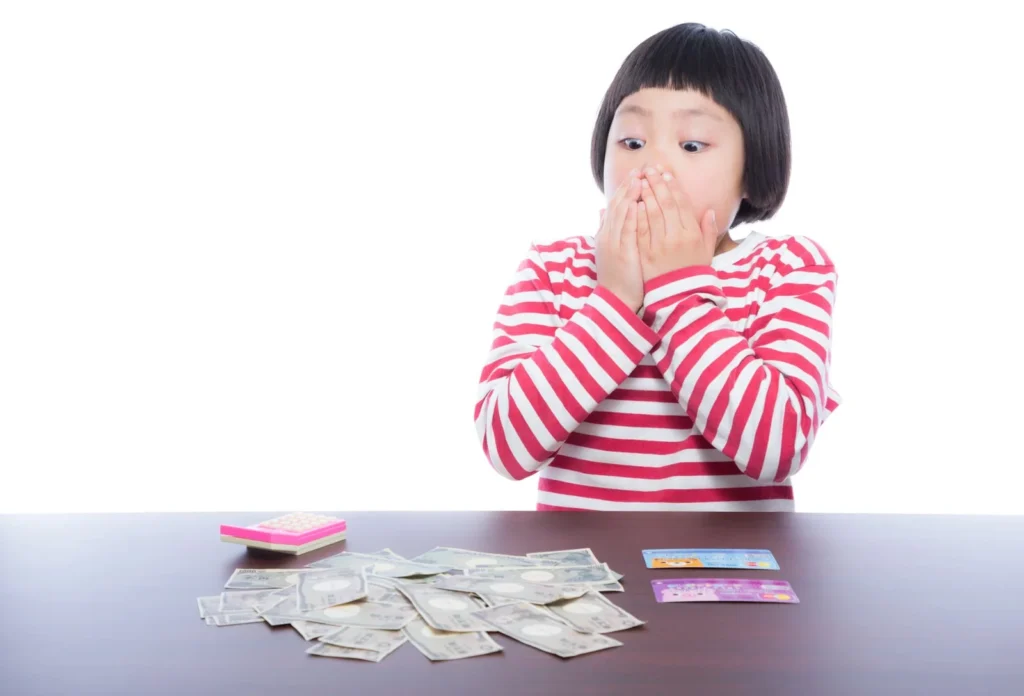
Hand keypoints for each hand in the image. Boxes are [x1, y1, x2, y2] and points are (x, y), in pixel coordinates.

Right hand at [595, 171, 642, 311]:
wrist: (615, 300)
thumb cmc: (616, 277)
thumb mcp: (607, 251)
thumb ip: (605, 229)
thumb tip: (601, 210)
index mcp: (605, 234)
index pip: (615, 206)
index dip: (625, 190)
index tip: (635, 176)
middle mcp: (607, 236)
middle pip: (618, 205)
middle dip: (629, 186)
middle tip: (640, 169)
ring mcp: (613, 243)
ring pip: (621, 213)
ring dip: (630, 195)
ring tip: (639, 178)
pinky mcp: (622, 252)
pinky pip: (626, 229)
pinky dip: (630, 214)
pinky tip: (636, 201)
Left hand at [636, 166, 718, 281]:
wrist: (678, 299)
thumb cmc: (692, 274)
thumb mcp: (706, 253)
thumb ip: (708, 230)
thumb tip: (710, 210)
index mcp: (692, 234)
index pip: (681, 204)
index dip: (673, 187)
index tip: (666, 174)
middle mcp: (677, 236)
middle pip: (665, 203)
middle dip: (657, 183)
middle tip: (649, 169)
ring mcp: (660, 245)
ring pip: (652, 213)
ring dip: (645, 193)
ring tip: (639, 179)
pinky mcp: (646, 253)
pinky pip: (640, 229)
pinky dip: (637, 214)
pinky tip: (633, 201)